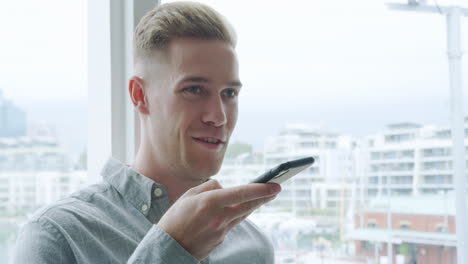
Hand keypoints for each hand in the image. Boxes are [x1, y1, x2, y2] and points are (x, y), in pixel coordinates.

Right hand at [156, 179, 280, 259]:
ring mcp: (221, 230)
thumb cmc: (175, 219)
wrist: (168, 248)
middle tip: (277, 189)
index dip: (261, 189)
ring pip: (242, 214)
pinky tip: (232, 211)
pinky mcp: (220, 240)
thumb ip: (208, 188)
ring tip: (263, 197)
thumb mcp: (188, 196)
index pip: (242, 193)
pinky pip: (230, 224)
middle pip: (248, 205)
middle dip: (264, 197)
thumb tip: (224, 187)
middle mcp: (219, 217)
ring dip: (253, 205)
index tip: (275, 186)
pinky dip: (233, 216)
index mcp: (210, 203)